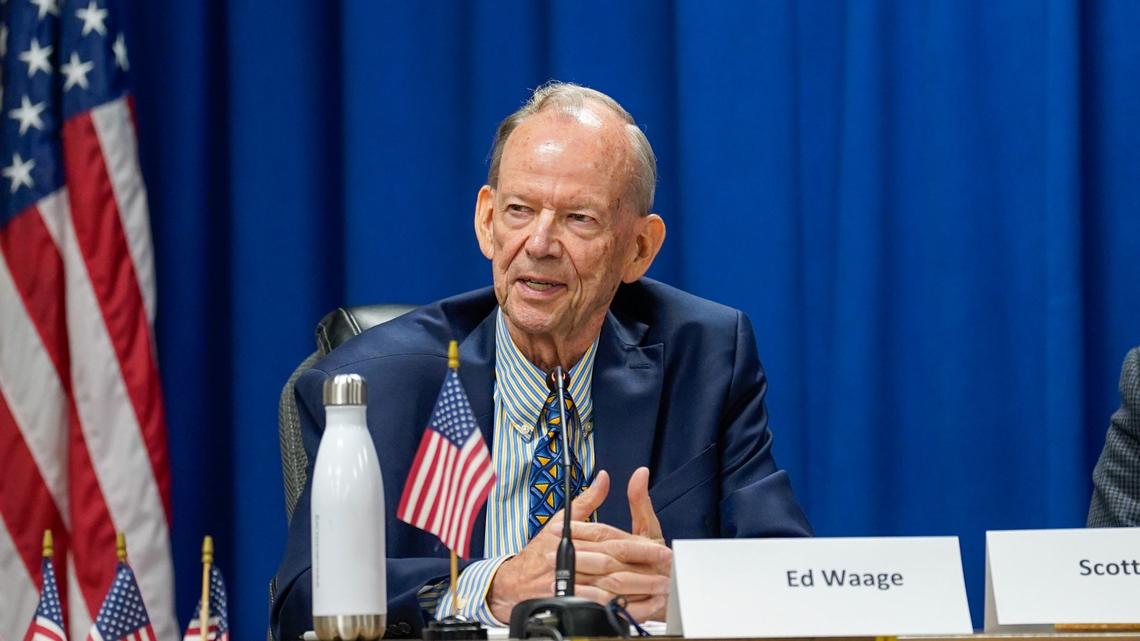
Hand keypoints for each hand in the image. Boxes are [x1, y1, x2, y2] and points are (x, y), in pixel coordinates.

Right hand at [486, 469, 671, 622]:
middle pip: (611, 559)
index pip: (607, 536)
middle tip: (665, 566)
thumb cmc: (538, 553)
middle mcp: (567, 556)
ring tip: (659, 587)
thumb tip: (604, 478)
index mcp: (568, 534)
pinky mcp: (566, 600)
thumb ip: (586, 501)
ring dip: (636, 586)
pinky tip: (637, 605)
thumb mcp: (560, 522)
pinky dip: (619, 605)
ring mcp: (566, 581)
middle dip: (642, 563)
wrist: (510, 585)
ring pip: (607, 583)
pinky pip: (597, 604)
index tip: (658, 547)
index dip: (636, 543)